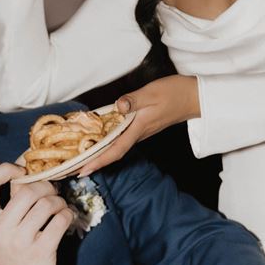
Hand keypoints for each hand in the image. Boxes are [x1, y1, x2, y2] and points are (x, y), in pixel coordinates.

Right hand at [0, 162, 73, 264]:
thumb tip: (23, 174)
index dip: (5, 168)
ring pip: (46, 203)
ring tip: (59, 207)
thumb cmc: (6, 263)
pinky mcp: (41, 251)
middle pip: (26, 189)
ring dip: (59, 201)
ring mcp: (20, 241)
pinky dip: (67, 215)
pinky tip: (65, 219)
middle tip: (51, 192)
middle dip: (44, 185)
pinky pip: (60, 220)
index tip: (21, 171)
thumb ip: (2, 209)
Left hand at [75, 76, 200, 175]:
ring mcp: (139, 132)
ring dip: (97, 155)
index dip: (99, 161)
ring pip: (115, 148)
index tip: (83, 171)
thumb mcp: (152, 93)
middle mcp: (137, 134)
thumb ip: (134, 100)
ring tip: (79, 160)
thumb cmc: (174, 93)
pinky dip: (107, 144)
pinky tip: (98, 142)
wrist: (193, 97)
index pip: (115, 150)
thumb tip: (118, 106)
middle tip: (71, 171)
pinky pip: (120, 140)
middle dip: (92, 163)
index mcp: (138, 128)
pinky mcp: (141, 128)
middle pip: (112, 154)